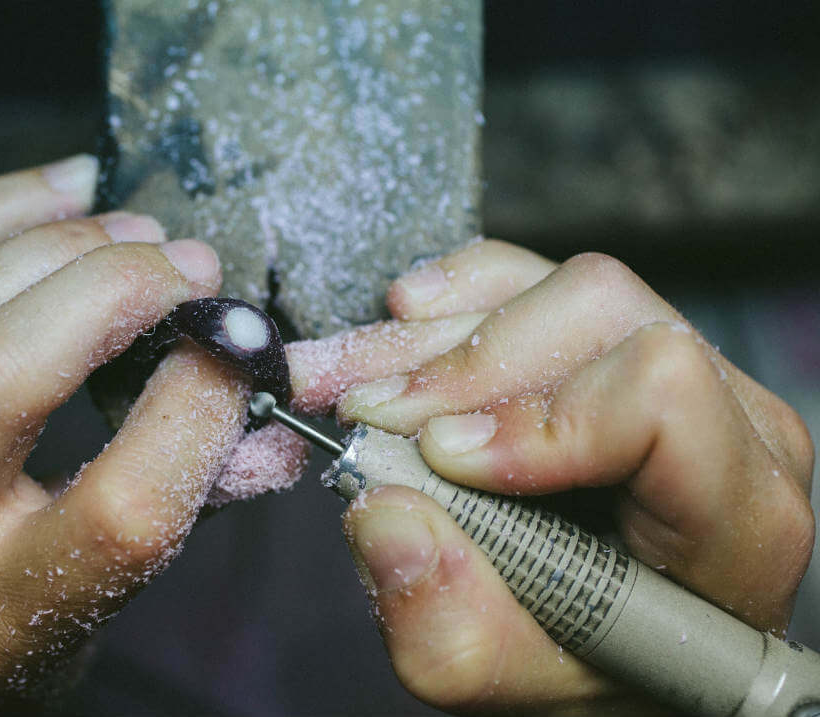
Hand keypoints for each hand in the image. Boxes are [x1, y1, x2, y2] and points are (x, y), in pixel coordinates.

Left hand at [0, 156, 305, 713]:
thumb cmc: (29, 618)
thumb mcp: (122, 591)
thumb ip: (209, 497)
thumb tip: (284, 407)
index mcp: (12, 612)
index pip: (120, 508)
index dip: (197, 410)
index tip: (241, 349)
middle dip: (109, 297)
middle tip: (190, 266)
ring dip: (52, 249)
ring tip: (137, 232)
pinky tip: (70, 194)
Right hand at [287, 240, 814, 714]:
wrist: (604, 639)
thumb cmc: (584, 660)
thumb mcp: (505, 675)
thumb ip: (447, 624)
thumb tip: (385, 515)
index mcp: (732, 514)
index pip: (664, 399)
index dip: (539, 418)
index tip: (443, 455)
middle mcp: (725, 419)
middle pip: (599, 319)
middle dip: (458, 366)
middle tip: (361, 409)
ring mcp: (676, 365)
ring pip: (555, 288)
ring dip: (434, 336)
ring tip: (351, 378)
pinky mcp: (614, 338)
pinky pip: (540, 275)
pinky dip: (458, 293)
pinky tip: (408, 321)